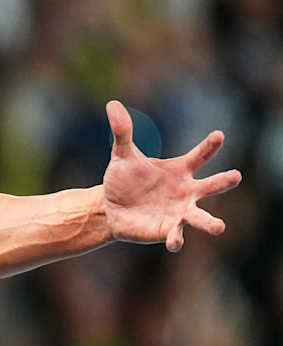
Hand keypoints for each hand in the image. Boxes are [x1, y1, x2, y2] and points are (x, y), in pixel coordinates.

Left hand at [101, 100, 241, 251]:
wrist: (110, 208)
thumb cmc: (123, 179)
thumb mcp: (122, 155)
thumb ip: (122, 132)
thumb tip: (112, 104)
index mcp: (180, 170)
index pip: (199, 156)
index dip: (209, 146)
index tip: (219, 135)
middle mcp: (186, 191)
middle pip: (210, 186)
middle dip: (223, 182)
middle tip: (236, 176)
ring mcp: (179, 211)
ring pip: (199, 217)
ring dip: (210, 222)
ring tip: (219, 227)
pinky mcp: (167, 230)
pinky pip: (175, 235)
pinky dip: (176, 238)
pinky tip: (174, 242)